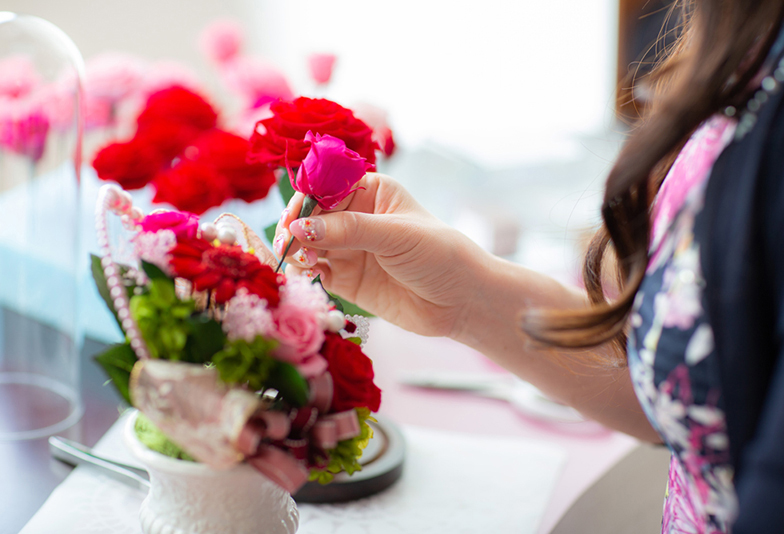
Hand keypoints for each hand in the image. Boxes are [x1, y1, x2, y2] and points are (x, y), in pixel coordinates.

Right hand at [274, 173, 487, 337]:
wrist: (460, 300)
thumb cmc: (438, 254)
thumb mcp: (394, 234)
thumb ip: (347, 229)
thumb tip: (300, 228)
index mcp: (370, 191)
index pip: (325, 187)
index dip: (305, 201)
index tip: (292, 219)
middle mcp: (356, 217)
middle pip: (310, 217)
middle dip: (295, 228)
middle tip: (288, 244)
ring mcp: (350, 249)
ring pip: (308, 244)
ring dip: (298, 250)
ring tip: (304, 261)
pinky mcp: (347, 280)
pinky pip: (315, 271)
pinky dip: (305, 272)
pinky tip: (309, 274)